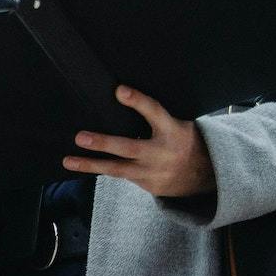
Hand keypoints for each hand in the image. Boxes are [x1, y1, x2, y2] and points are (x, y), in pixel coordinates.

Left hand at [65, 85, 215, 199]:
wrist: (206, 177)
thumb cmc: (184, 140)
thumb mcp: (179, 123)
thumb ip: (155, 116)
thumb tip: (121, 95)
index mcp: (173, 130)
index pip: (154, 112)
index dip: (138, 101)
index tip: (119, 90)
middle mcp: (162, 152)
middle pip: (129, 147)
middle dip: (103, 143)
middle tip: (80, 137)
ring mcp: (153, 172)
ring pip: (118, 169)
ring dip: (91, 165)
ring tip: (68, 160)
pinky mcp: (147, 185)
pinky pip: (120, 175)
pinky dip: (102, 170)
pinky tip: (83, 166)